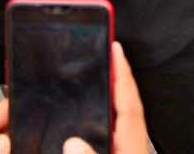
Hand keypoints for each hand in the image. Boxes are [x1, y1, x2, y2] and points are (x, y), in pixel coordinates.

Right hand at [0, 43, 147, 153]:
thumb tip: (75, 144)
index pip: (130, 109)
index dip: (122, 77)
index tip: (114, 48)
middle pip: (118, 118)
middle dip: (105, 90)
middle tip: (88, 64)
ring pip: (107, 137)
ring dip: (92, 116)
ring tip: (71, 95)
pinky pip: (101, 150)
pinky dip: (82, 141)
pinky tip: (63, 138)